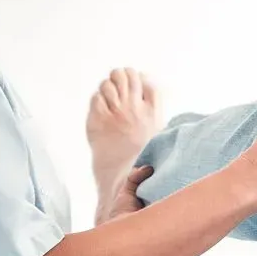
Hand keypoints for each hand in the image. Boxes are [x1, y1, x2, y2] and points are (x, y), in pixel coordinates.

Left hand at [87, 68, 163, 224]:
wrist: (121, 179)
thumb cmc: (140, 160)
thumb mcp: (159, 133)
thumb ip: (155, 109)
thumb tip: (149, 82)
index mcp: (152, 113)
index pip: (146, 81)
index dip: (138, 77)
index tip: (135, 82)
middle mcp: (135, 111)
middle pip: (128, 75)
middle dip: (121, 76)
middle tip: (118, 85)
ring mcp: (116, 114)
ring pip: (110, 83)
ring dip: (108, 87)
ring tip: (109, 97)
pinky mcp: (98, 120)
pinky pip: (97, 97)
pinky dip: (98, 99)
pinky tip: (101, 108)